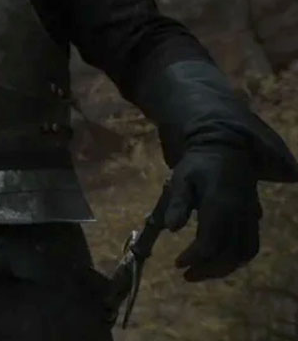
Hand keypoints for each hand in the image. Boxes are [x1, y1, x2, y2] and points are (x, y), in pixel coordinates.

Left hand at [163, 147, 261, 280]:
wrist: (227, 150)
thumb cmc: (198, 165)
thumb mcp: (181, 178)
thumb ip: (177, 203)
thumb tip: (172, 228)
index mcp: (221, 203)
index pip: (211, 240)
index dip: (195, 256)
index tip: (177, 263)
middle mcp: (240, 213)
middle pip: (230, 252)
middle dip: (208, 269)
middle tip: (186, 275)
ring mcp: (250, 217)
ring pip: (243, 253)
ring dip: (223, 268)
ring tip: (199, 273)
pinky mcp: (254, 219)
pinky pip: (250, 246)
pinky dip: (236, 260)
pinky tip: (218, 263)